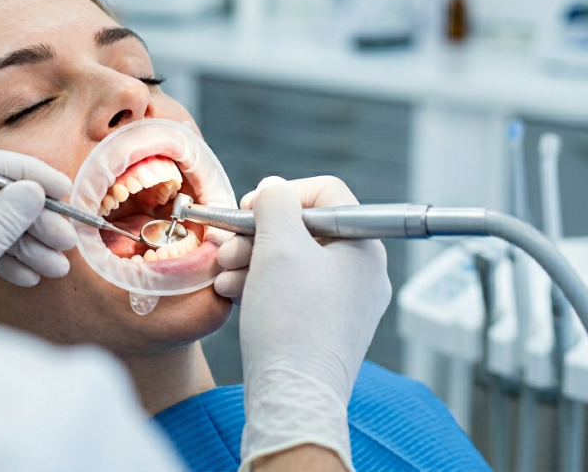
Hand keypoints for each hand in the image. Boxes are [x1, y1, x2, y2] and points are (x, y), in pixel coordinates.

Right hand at [220, 176, 390, 471]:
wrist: (294, 398)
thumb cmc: (291, 322)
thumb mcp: (279, 248)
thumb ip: (275, 204)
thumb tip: (274, 188)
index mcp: (364, 247)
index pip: (327, 195)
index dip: (283, 194)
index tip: (248, 209)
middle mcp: (362, 273)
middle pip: (305, 229)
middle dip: (258, 233)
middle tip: (227, 245)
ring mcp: (345, 303)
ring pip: (294, 261)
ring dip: (252, 259)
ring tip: (223, 273)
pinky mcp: (325, 327)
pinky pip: (292, 291)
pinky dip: (262, 286)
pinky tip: (232, 293)